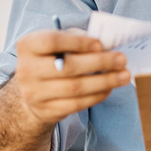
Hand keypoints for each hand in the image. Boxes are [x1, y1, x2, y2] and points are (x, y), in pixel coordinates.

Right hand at [11, 28, 129, 127]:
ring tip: (124, 75)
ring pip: (75, 88)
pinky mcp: (46, 111)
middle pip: (67, 67)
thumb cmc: (51, 59)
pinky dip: (97, 95)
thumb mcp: (58, 43)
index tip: (101, 44)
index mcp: (28, 46)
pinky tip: (110, 88)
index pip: (52, 41)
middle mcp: (26, 70)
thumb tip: (106, 44)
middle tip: (122, 59)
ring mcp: (34, 93)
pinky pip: (77, 104)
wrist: (32, 90)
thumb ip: (77, 39)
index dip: (78, 43)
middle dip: (99, 63)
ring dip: (104, 81)